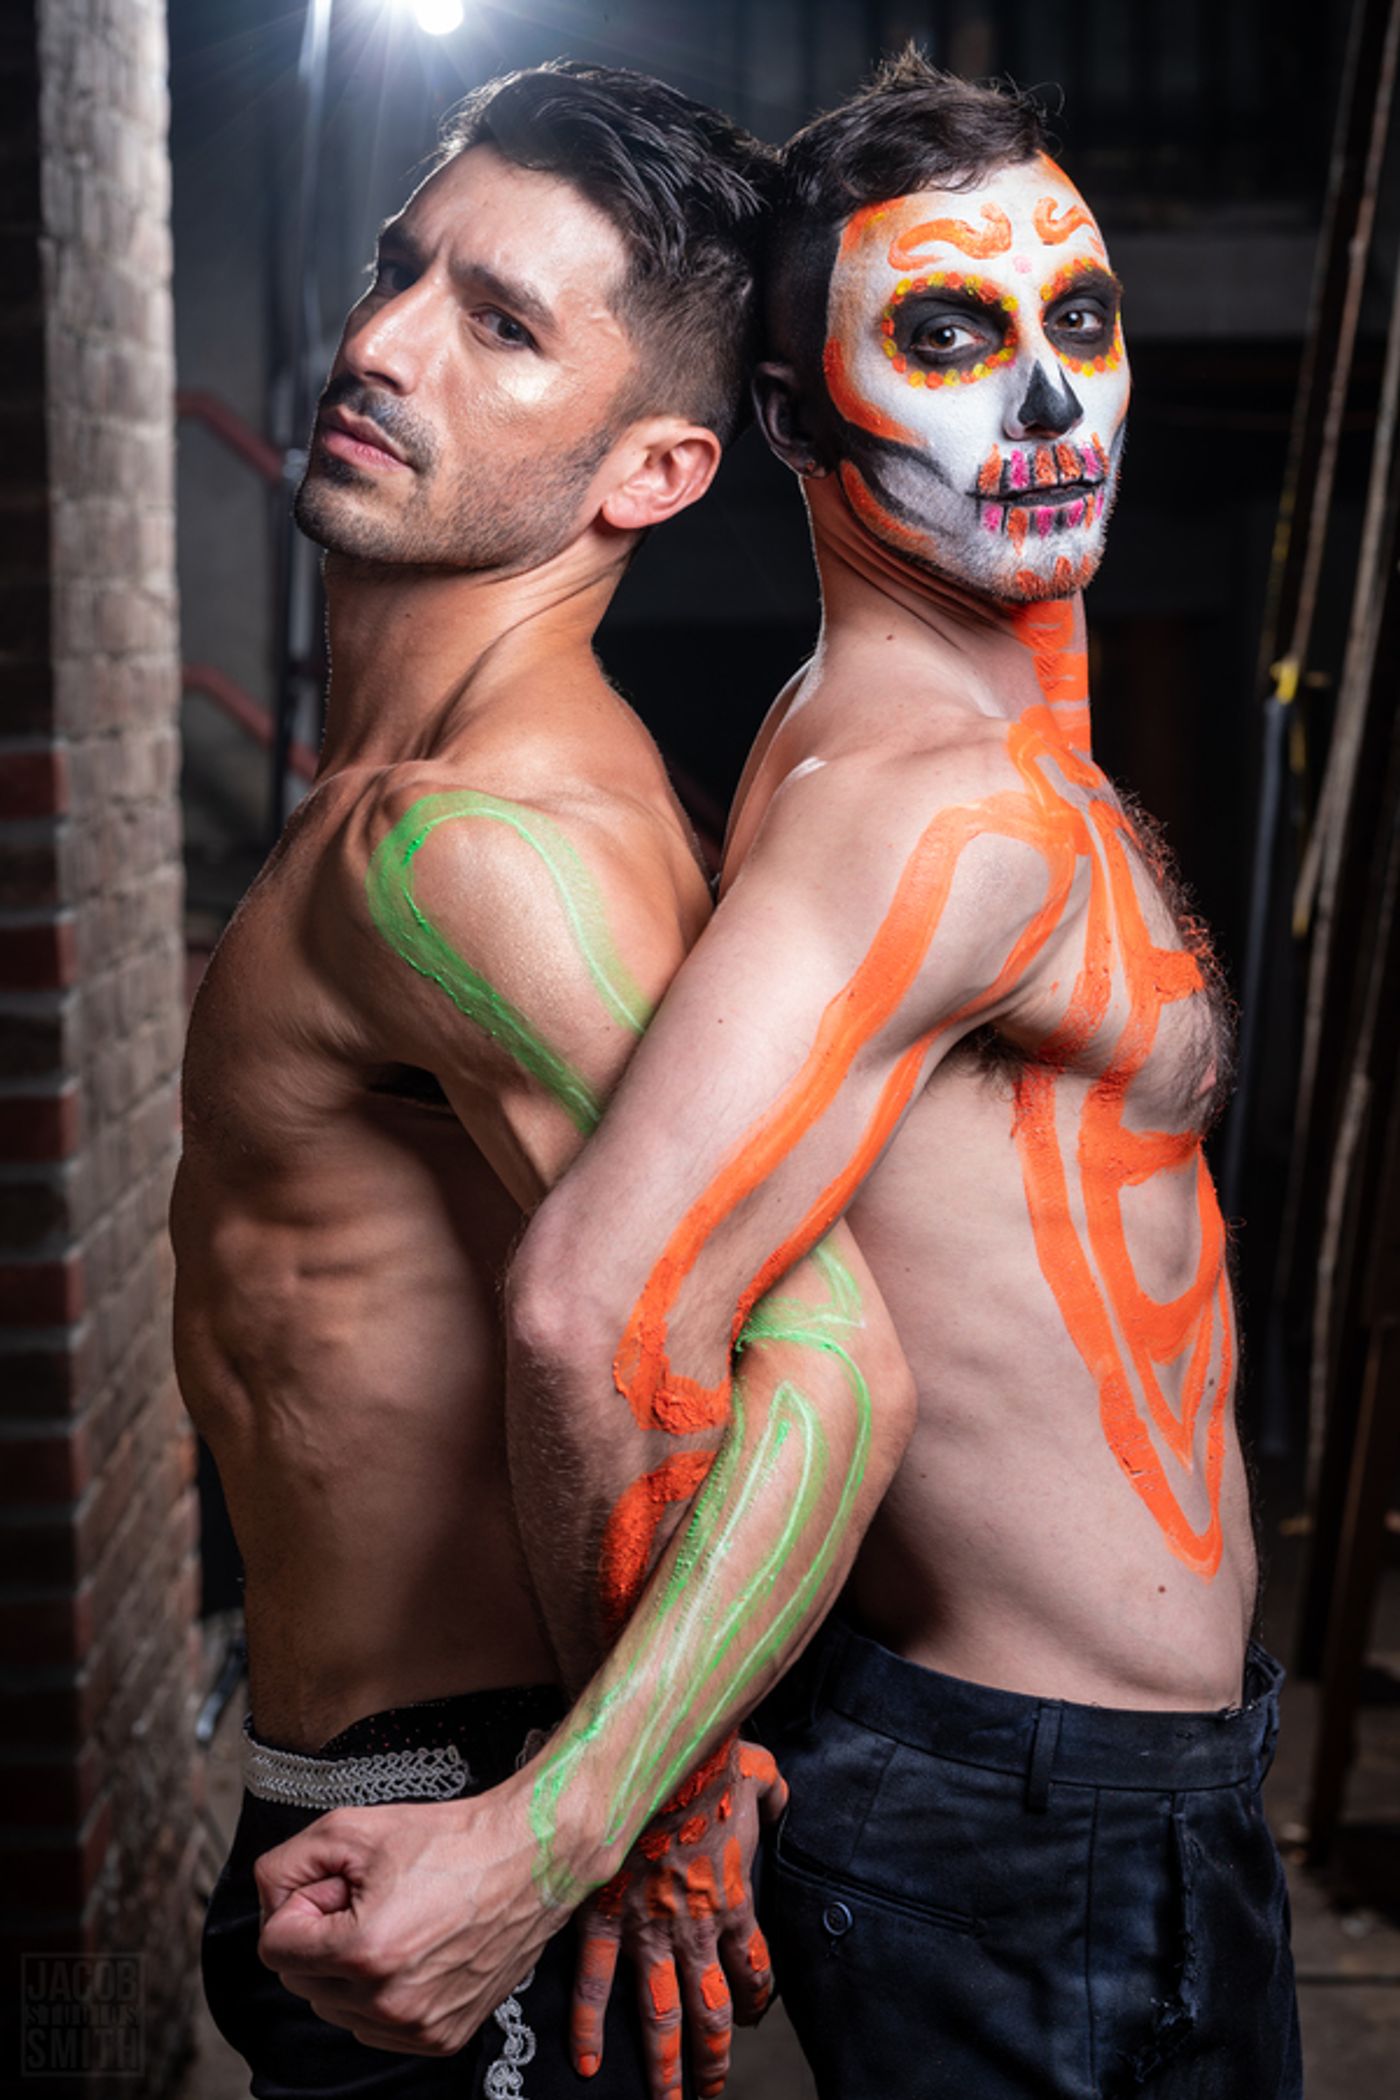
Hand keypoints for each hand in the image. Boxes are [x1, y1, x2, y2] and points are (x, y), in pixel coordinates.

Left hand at [254, 1773, 561, 2056]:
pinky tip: (413, 1949)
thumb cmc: (450, 1840)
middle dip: (321, 1936)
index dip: (300, 1905)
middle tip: (368, 1897)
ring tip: (396, 1920)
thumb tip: (268, 1903)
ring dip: (349, 1967)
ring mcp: (418, 2026)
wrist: (528, 1860)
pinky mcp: (441, 2037)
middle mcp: (390, 2001)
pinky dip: (379, 1991)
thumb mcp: (352, 1828)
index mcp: (365, 1952)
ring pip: (335, 2006)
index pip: (274, 1946)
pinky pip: (374, 2025)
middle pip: (301, 1979)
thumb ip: (285, 1864)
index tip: (337, 1885)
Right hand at [570, 1739, 788, 2099]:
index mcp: (732, 1899)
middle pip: (711, 2012)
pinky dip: (587, 2028)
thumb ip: (770, 1792)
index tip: (753, 2014)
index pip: (752, 1967)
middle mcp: (694, 1929)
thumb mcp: (757, 1774)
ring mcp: (646, 1930)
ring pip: (659, 2016)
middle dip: (713, 2057)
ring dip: (663, 2065)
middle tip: (711, 2091)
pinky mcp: (602, 1918)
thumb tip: (779, 1795)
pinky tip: (587, 2063)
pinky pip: (594, 1984)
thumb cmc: (708, 1764)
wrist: (658, 1758)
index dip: (756, 1997)